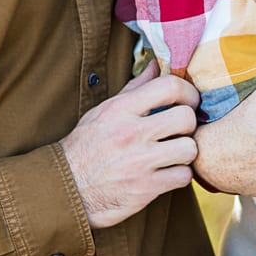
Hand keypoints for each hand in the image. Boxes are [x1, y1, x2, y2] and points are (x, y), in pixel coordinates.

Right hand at [60, 62, 200, 228]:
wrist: (66, 189)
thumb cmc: (86, 147)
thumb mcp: (104, 111)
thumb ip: (134, 89)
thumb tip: (156, 65)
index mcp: (121, 109)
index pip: (169, 86)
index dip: (188, 92)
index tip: (189, 100)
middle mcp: (131, 133)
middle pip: (186, 118)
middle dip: (189, 124)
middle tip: (180, 130)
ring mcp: (140, 162)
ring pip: (189, 149)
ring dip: (185, 152)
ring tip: (173, 153)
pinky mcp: (146, 189)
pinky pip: (183, 176)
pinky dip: (179, 175)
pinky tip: (167, 172)